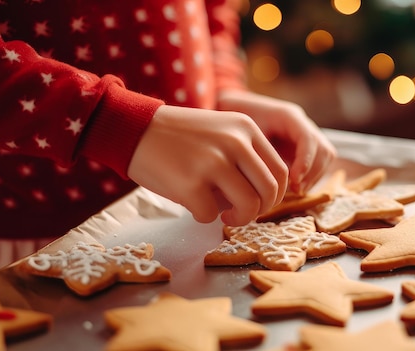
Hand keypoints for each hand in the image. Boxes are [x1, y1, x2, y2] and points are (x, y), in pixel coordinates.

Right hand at [127, 105, 288, 225]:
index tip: (260, 202)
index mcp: (246, 128)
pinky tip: (193, 205)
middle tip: (243, 214)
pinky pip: (210, 215)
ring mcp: (213, 162)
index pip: (280, 171)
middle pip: (270, 191)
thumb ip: (246, 156)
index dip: (275, 195)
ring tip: (225, 216)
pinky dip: (203, 217)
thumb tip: (265, 197)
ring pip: (249, 206)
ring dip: (239, 219)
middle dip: (261, 211)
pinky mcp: (191, 183)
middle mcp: (235, 142)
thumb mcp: (221, 131)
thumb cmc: (179, 137)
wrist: (135, 129)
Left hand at [217, 90, 336, 193]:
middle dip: (313, 173)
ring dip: (313, 177)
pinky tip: (293, 188)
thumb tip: (262, 175)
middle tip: (295, 190)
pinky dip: (309, 177)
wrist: (232, 109)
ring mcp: (305, 135)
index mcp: (289, 116)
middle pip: (324, 149)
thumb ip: (254, 148)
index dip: (305, 162)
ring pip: (325, 158)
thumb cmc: (235, 118)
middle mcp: (302, 124)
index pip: (308, 139)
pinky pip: (317, 163)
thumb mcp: (243, 131)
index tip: (293, 180)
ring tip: (294, 191)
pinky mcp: (303, 147)